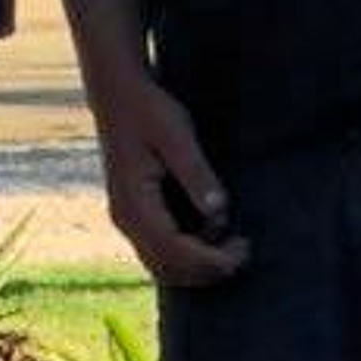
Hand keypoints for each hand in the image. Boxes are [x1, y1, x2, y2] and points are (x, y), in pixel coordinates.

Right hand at [88, 62, 248, 288]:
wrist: (117, 90)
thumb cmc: (148, 109)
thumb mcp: (176, 134)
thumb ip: (196, 173)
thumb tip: (220, 212)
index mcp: (133, 201)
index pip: (173, 250)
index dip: (211, 260)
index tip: (243, 250)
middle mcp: (125, 217)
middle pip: (166, 267)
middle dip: (206, 270)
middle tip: (243, 251)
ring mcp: (125, 217)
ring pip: (160, 264)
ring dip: (195, 267)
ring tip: (230, 247)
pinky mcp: (131, 212)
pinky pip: (157, 250)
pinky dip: (184, 256)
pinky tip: (208, 235)